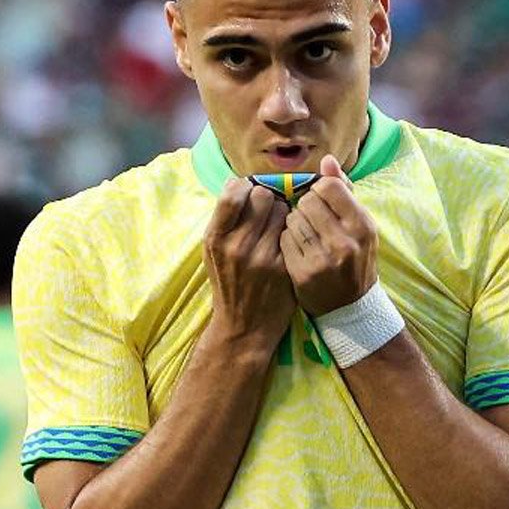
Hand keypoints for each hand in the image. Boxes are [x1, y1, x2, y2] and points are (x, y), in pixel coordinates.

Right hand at [204, 178, 295, 350]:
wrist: (244, 326)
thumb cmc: (228, 282)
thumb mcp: (212, 251)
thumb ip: (224, 219)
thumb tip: (238, 182)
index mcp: (215, 238)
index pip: (235, 192)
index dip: (245, 189)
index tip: (248, 197)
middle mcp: (237, 246)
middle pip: (263, 196)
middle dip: (267, 200)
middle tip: (267, 214)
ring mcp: (263, 257)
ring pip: (284, 210)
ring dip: (283, 214)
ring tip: (277, 229)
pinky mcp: (284, 267)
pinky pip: (295, 231)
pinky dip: (293, 232)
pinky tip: (288, 242)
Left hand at [280, 155, 377, 315]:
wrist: (351, 306)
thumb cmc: (355, 257)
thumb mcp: (359, 224)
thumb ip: (344, 191)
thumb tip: (327, 160)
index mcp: (362, 225)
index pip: (328, 186)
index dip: (320, 190)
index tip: (321, 201)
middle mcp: (344, 242)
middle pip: (307, 201)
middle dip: (305, 206)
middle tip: (311, 219)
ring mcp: (322, 259)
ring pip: (292, 219)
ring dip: (294, 223)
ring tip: (306, 235)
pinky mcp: (302, 273)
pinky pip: (284, 239)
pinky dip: (287, 240)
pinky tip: (297, 249)